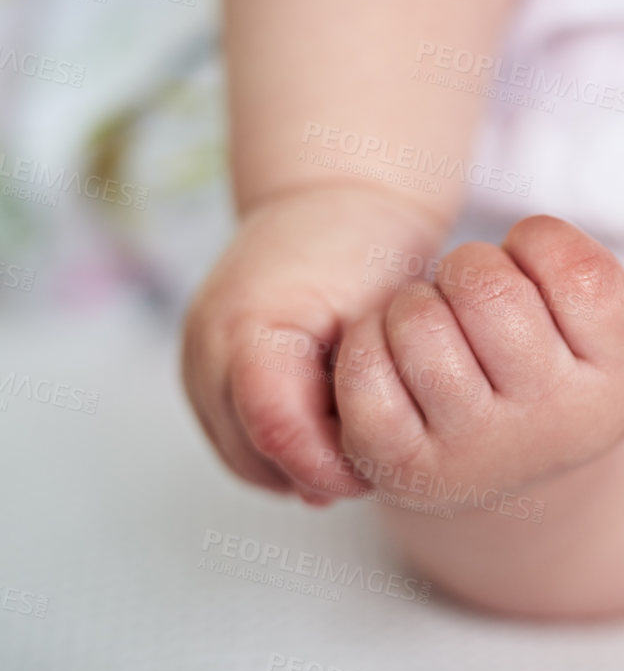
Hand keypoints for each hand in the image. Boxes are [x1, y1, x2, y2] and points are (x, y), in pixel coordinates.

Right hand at [181, 183, 447, 504]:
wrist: (334, 198)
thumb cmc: (365, 247)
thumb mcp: (376, 314)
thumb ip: (362, 386)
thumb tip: (346, 470)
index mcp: (247, 326)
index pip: (279, 432)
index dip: (332, 463)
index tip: (380, 469)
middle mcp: (205, 348)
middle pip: (254, 457)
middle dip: (317, 472)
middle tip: (376, 468)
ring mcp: (196, 363)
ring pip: (243, 460)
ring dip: (298, 468)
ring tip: (356, 454)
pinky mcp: (204, 374)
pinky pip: (239, 441)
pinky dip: (283, 451)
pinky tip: (332, 442)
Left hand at [327, 215, 623, 507]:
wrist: (519, 454)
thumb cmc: (560, 356)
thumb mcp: (607, 316)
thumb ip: (581, 271)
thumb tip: (486, 275)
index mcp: (622, 376)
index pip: (579, 272)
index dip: (539, 242)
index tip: (533, 267)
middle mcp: (557, 421)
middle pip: (487, 289)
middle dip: (470, 266)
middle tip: (476, 293)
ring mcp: (478, 451)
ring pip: (419, 323)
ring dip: (416, 302)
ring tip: (438, 324)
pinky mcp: (406, 470)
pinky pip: (364, 375)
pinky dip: (368, 342)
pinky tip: (395, 354)